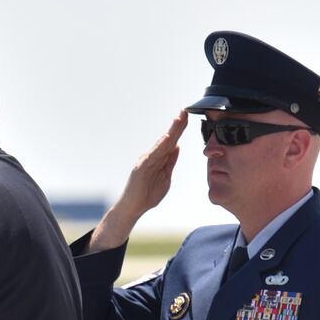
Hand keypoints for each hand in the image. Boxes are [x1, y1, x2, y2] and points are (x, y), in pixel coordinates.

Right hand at [92, 111, 187, 250]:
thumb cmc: (147, 195)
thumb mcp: (165, 177)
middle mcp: (151, 157)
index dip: (179, 129)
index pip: (171, 142)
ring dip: (171, 131)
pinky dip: (160, 146)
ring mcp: (145, 162)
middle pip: (168, 139)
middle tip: (185, 111)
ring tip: (179, 119)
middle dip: (177, 125)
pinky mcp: (141, 169)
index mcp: (158, 159)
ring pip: (162, 144)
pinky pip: (153, 156)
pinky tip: (167, 138)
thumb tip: (177, 147)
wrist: (133, 208)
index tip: (187, 116)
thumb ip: (170, 162)